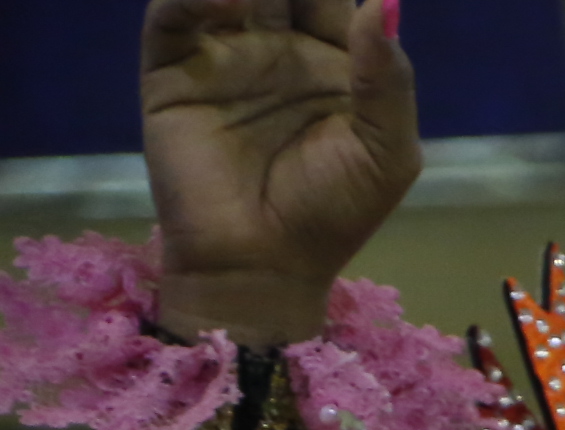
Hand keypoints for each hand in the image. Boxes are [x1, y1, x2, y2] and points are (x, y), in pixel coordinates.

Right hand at [144, 0, 417, 346]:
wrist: (260, 264)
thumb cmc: (331, 214)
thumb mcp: (386, 153)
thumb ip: (388, 79)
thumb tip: (381, 2)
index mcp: (334, 64)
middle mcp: (278, 49)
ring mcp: (224, 54)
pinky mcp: (172, 69)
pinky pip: (174, 15)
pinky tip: (231, 2)